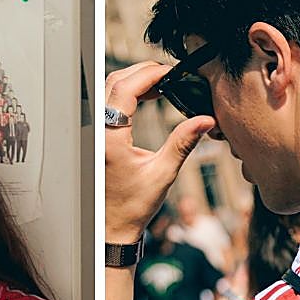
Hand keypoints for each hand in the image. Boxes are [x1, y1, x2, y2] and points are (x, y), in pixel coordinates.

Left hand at [104, 62, 215, 242]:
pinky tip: (147, 99)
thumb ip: (183, 142)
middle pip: (114, 82)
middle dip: (142, 72)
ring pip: (109, 90)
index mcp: (109, 139)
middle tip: (170, 74)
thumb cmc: (132, 207)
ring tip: (162, 85)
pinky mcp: (97, 137)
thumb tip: (205, 120)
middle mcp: (97, 132)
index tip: (171, 72)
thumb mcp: (163, 173)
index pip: (125, 89)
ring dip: (134, 81)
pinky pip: (108, 103)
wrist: (112, 226)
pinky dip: (127, 94)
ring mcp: (94, 134)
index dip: (149, 74)